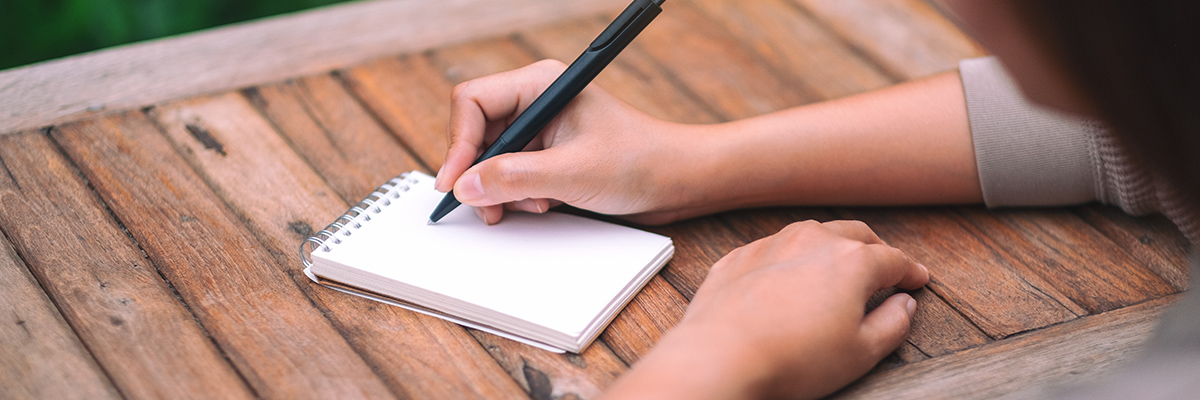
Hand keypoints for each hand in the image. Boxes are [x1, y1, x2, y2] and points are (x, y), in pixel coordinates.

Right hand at [435, 60, 714, 224]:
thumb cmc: (640, 162)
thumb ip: (514, 179)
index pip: (472, 103)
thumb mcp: (572, 174)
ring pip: (492, 160)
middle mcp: (537, 102)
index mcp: (540, 85)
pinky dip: (520, 197)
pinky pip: (513, 176)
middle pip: (477, 134)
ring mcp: (542, 130)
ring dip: (504, 190)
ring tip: (534, 205)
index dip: (458, 145)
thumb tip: (466, 186)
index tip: (456, 185)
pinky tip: (546, 205)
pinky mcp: (549, 156)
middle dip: (482, 174)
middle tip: (489, 207)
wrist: (680, 181)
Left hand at [603, 220, 929, 398]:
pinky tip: (789, 279)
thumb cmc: (792, 359)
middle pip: (855, 236)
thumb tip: (904, 305)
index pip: (893, 259)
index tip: (917, 279)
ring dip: (830, 248)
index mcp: (851, 261)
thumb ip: (892, 324)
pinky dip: (789, 260)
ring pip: (811, 235)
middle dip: (874, 250)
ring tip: (837, 269)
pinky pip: (773, 250)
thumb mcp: (861, 352)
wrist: (720, 357)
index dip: (910, 271)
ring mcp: (771, 245)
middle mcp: (812, 240)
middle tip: (884, 269)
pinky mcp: (738, 258)